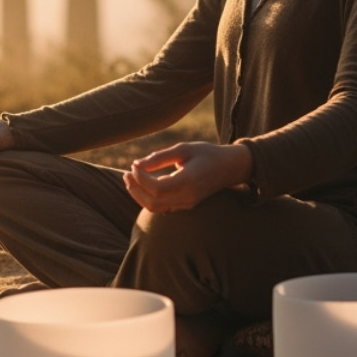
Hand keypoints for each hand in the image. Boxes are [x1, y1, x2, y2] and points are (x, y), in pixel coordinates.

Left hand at [123, 141, 251, 213]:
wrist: (229, 167)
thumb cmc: (206, 153)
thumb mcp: (183, 149)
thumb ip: (159, 158)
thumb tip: (136, 165)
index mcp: (189, 181)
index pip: (157, 188)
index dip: (140, 178)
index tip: (134, 164)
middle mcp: (188, 196)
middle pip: (153, 202)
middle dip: (135, 189)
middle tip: (126, 174)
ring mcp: (187, 204)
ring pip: (155, 208)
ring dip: (139, 195)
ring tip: (130, 178)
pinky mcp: (185, 205)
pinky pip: (161, 208)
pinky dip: (148, 198)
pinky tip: (142, 185)